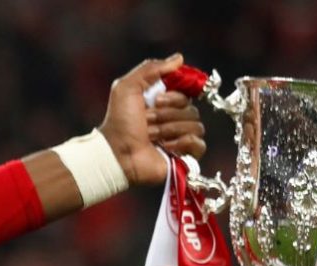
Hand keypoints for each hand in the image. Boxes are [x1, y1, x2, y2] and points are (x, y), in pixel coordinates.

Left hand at [99, 53, 207, 184]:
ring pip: (196, 126)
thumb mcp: (127, 86)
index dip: (174, 96)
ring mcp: (180, 139)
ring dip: (169, 130)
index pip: (186, 93)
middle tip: (147, 122)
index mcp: (164, 104)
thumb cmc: (119, 121)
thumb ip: (151, 68)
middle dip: (166, 115)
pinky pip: (200, 145)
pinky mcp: (184, 157)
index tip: (156, 100)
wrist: (116, 152)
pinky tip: (166, 147)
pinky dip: (183, 143)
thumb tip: (179, 59)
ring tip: (151, 136)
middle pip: (191, 109)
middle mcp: (174, 120)